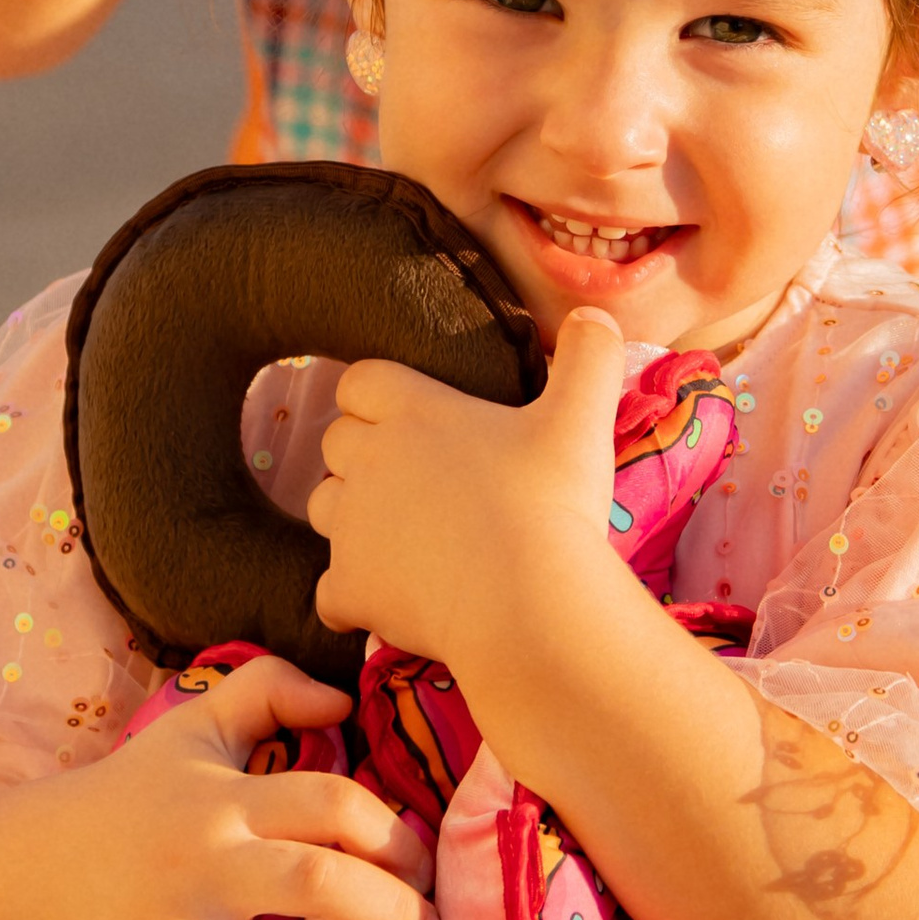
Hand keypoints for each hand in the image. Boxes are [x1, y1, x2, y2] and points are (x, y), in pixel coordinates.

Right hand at [0, 657, 435, 919]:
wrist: (23, 863)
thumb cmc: (133, 794)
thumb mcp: (195, 726)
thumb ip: (268, 689)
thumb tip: (344, 698)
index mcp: (226, 801)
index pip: (333, 803)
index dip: (394, 835)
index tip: (424, 869)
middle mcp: (200, 867)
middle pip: (312, 885)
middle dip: (390, 917)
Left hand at [310, 307, 628, 675]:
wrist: (529, 604)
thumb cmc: (551, 503)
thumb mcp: (583, 417)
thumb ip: (590, 357)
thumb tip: (595, 316)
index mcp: (413, 412)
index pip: (361, 380)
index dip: (379, 394)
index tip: (410, 414)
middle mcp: (368, 461)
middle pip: (335, 440)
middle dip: (363, 452)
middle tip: (417, 475)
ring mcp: (352, 528)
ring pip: (323, 506)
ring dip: (353, 515)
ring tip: (405, 533)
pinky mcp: (351, 588)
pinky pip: (330, 590)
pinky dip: (352, 594)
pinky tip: (389, 600)